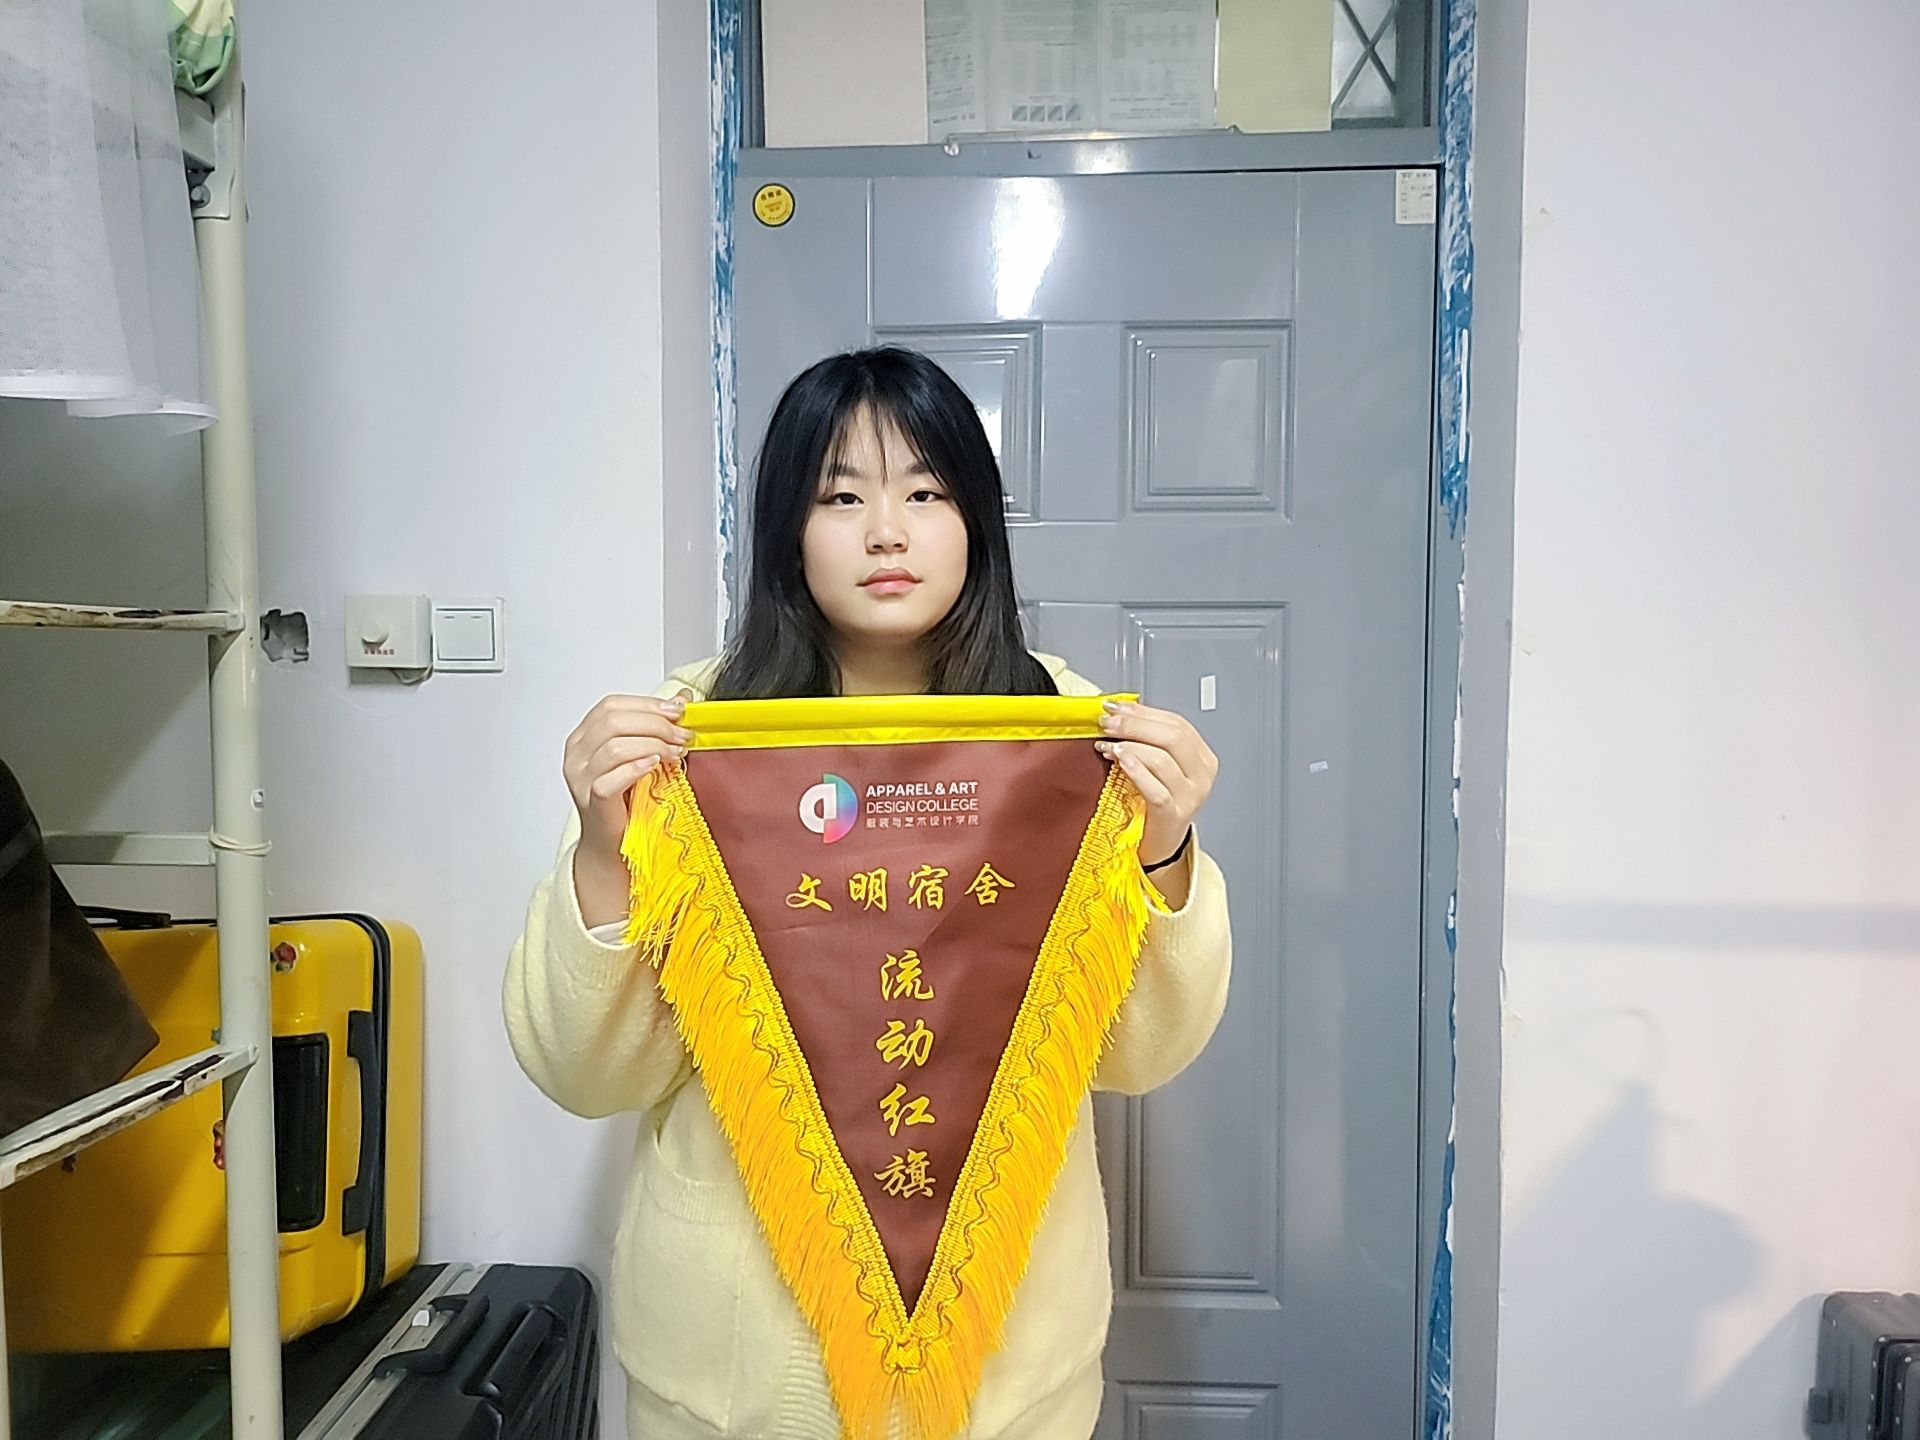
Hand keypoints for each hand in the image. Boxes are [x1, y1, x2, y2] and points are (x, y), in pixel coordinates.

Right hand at [564, 690, 693, 925]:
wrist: (615, 844)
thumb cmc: (627, 799)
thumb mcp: (642, 754)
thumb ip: (657, 725)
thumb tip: (683, 697)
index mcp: (584, 737)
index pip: (611, 706)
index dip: (646, 704)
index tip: (678, 711)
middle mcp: (576, 755)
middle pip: (612, 721)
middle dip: (655, 724)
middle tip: (682, 736)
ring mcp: (579, 779)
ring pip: (613, 747)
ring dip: (652, 745)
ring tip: (675, 754)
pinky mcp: (591, 801)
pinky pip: (609, 780)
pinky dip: (635, 768)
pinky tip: (655, 766)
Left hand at [1094, 699, 1217, 877]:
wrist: (1159, 845)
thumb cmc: (1155, 804)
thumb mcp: (1158, 768)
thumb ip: (1147, 740)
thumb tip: (1120, 710)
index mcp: (1202, 758)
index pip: (1177, 724)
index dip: (1144, 712)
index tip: (1116, 707)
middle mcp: (1202, 776)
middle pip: (1172, 737)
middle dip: (1135, 724)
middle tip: (1108, 722)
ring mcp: (1190, 797)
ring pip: (1163, 759)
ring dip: (1129, 745)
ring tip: (1107, 744)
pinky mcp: (1173, 816)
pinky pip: (1156, 789)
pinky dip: (1136, 770)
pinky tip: (1120, 760)